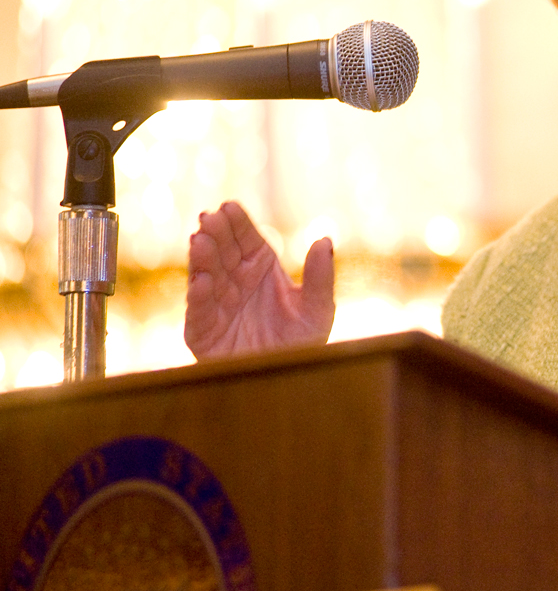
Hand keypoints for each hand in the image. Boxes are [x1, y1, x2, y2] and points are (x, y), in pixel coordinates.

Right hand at [185, 201, 334, 358]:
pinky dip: (200, 297)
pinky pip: (200, 313)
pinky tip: (203, 281)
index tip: (229, 207)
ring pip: (206, 276)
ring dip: (202, 258)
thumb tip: (324, 239)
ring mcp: (218, 305)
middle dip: (216, 234)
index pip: (248, 239)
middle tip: (210, 217)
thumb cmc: (303, 344)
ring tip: (200, 240)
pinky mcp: (203, 332)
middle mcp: (237, 282)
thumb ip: (321, 277)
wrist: (288, 383)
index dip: (237, 223)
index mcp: (262, 269)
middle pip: (223, 252)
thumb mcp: (319, 309)